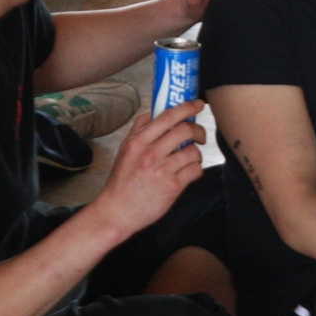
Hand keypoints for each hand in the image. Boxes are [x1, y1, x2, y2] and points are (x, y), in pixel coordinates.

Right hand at [90, 98, 205, 237]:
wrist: (117, 211)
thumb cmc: (122, 180)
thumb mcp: (125, 149)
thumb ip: (140, 128)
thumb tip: (155, 110)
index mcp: (138, 142)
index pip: (167, 117)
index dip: (187, 107)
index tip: (198, 104)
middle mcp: (150, 154)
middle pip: (185, 130)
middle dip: (198, 130)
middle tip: (199, 136)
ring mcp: (162, 171)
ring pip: (193, 151)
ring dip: (196, 153)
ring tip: (189, 158)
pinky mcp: (173, 187)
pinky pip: (196, 170)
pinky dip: (196, 169)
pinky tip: (188, 172)